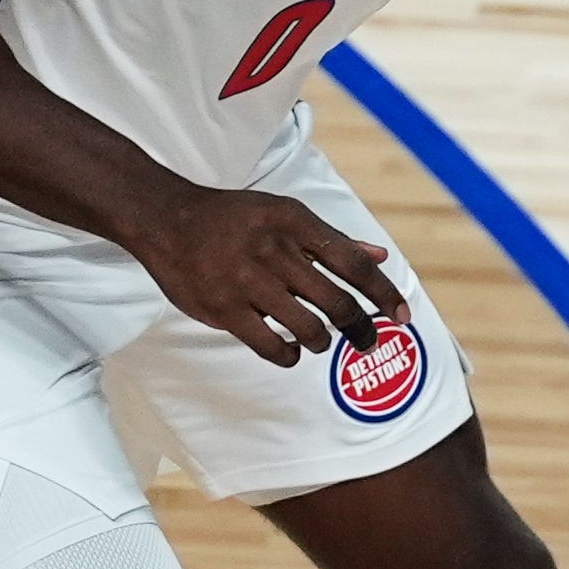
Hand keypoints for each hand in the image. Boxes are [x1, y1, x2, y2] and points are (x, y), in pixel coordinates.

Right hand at [124, 183, 406, 366]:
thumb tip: (381, 257)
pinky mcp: (223, 308)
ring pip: (309, 328)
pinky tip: (290, 350)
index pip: (355, 263)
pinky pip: (271, 346)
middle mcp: (274, 249)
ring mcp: (247, 280)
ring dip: (323, 342)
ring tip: (319, 340)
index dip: (385, 293)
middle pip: (338, 302)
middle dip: (361, 329)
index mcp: (295, 222)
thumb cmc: (232, 218)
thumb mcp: (283, 214)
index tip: (402, 316)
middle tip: (367, 341)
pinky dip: (289, 355)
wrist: (165, 218)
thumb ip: (333, 239)